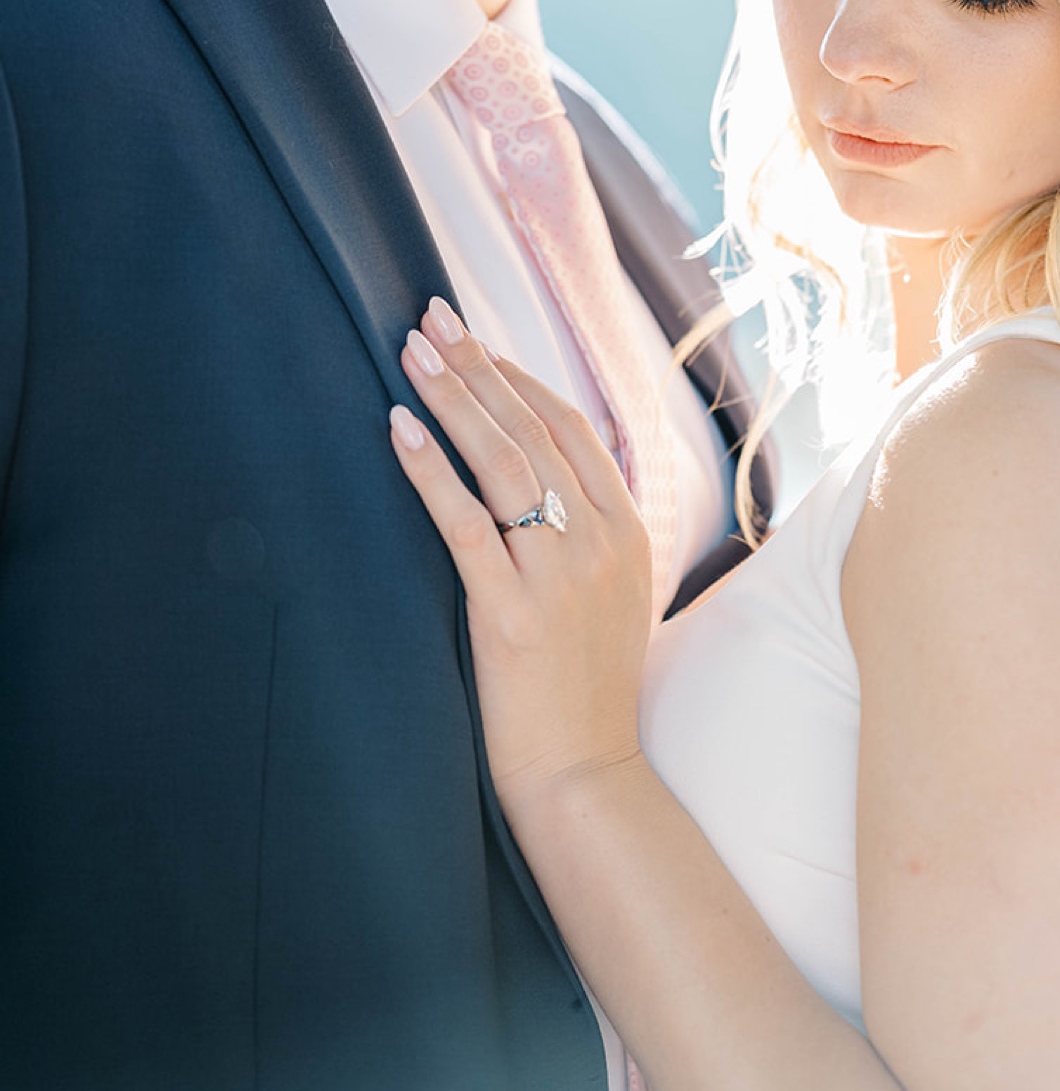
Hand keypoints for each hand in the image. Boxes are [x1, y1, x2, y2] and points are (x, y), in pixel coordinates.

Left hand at [389, 298, 654, 801]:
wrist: (586, 772)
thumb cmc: (586, 687)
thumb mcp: (610, 596)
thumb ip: (588, 533)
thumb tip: (543, 476)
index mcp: (628, 531)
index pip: (571, 428)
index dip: (519, 377)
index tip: (475, 340)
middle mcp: (600, 542)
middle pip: (533, 429)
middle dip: (478, 366)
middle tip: (430, 318)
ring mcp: (560, 576)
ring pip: (503, 461)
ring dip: (453, 397)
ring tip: (411, 352)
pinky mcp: (514, 613)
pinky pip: (466, 524)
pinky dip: (430, 470)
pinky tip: (400, 430)